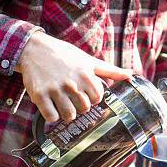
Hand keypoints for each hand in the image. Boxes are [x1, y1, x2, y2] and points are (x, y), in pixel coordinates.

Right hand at [17, 30, 131, 122]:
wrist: (35, 49)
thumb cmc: (65, 55)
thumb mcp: (88, 60)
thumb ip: (110, 70)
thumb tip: (131, 75)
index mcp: (86, 74)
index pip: (98, 98)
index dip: (92, 97)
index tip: (85, 92)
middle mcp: (72, 83)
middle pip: (84, 109)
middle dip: (80, 106)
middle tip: (73, 97)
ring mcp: (55, 90)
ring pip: (69, 116)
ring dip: (67, 113)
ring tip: (63, 102)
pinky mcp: (40, 95)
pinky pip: (51, 117)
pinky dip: (52, 116)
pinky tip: (51, 106)